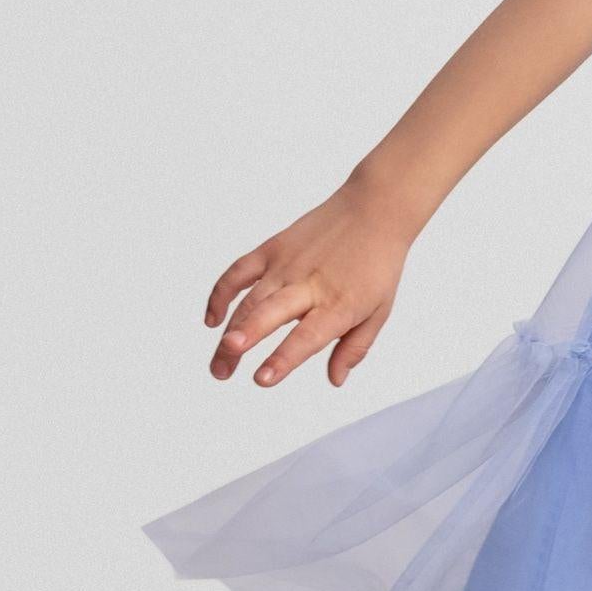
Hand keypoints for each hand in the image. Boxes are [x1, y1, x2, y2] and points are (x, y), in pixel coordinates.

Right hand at [204, 180, 412, 388]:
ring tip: (219, 365)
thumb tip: (335, 380)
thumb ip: (354, 348)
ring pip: (249, 299)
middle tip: (223, 368)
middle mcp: (308, 285)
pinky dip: (221, 294)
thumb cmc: (378, 264)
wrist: (374, 210)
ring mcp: (287, 265)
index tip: (262, 379)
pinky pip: (239, 272)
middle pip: (267, 316)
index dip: (283, 359)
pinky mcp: (273, 249)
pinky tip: (212, 320)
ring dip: (229, 331)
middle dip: (242, 341)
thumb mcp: (379, 311)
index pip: (306, 337)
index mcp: (338, 304)